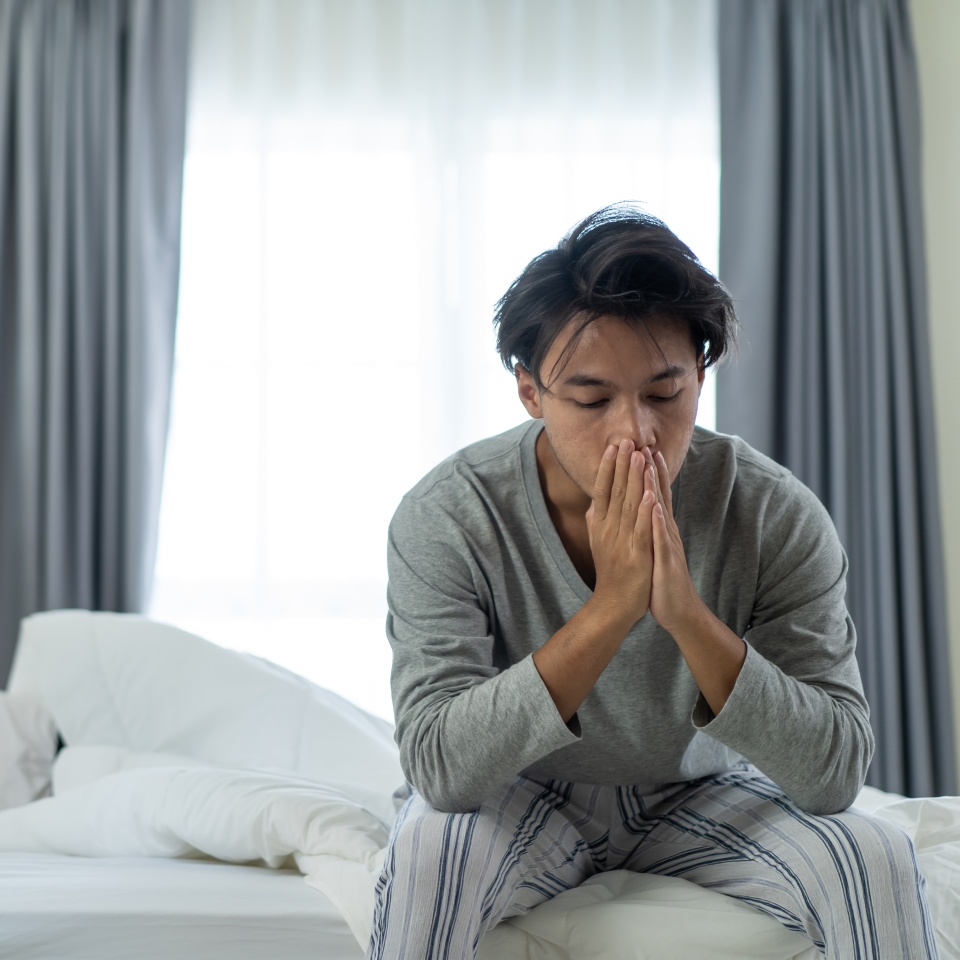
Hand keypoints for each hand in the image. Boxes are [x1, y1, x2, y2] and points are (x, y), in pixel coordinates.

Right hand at [585, 439, 655, 627]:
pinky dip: (646, 511)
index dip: (607, 467)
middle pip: (615, 492)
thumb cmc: (610, 573)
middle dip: (621, 465)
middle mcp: (608, 530)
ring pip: (629, 505)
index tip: (613, 446)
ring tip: (639, 456)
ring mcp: (622, 542)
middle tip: (626, 440)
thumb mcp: (598, 544)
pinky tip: (650, 494)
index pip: (602, 490)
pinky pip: (642, 529)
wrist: (614, 605)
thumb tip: (592, 504)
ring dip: (633, 479)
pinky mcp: (636, 555)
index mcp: (600, 526)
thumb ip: (595, 523)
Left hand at [647, 449, 702, 633]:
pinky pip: (662, 539)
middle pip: (659, 497)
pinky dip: (658, 523)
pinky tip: (655, 508)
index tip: (642, 449)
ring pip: (661, 512)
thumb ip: (649, 530)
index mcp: (660, 529)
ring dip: (656, 488)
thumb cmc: (661, 580)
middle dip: (653, 471)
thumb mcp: (652, 550)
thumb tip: (642, 512)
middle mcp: (666, 532)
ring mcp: (668, 545)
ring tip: (650, 464)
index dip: (649, 474)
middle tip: (645, 444)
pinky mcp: (667, 561)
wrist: (678, 611)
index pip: (655, 496)